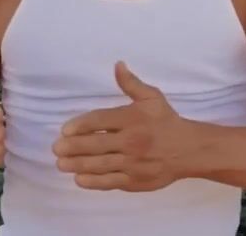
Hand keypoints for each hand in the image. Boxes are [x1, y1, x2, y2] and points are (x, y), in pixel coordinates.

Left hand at [52, 61, 202, 191]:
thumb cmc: (166, 121)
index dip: (81, 125)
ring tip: (61, 164)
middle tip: (56, 148)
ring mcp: (134, 163)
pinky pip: (111, 182)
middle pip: (97, 144)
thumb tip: (117, 64)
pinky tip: (79, 179)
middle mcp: (132, 141)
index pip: (101, 121)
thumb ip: (131, 83)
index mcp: (133, 119)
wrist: (189, 150)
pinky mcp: (136, 180)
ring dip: (78, 165)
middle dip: (74, 147)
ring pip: (101, 164)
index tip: (65, 130)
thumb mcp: (152, 97)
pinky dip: (94, 182)